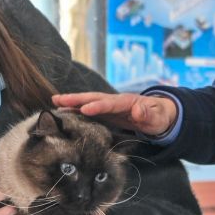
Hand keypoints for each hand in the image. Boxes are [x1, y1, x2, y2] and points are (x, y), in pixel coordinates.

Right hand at [52, 92, 176, 136]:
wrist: (159, 115)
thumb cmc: (159, 116)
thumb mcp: (158, 117)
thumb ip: (149, 114)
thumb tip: (138, 110)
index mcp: (127, 102)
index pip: (110, 103)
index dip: (98, 106)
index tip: (85, 109)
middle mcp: (115, 101)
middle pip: (94, 97)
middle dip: (76, 99)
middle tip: (58, 99)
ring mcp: (110, 106)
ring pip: (88, 102)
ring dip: (72, 102)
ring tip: (54, 103)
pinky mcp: (107, 113)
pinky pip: (89, 110)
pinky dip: (76, 110)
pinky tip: (64, 112)